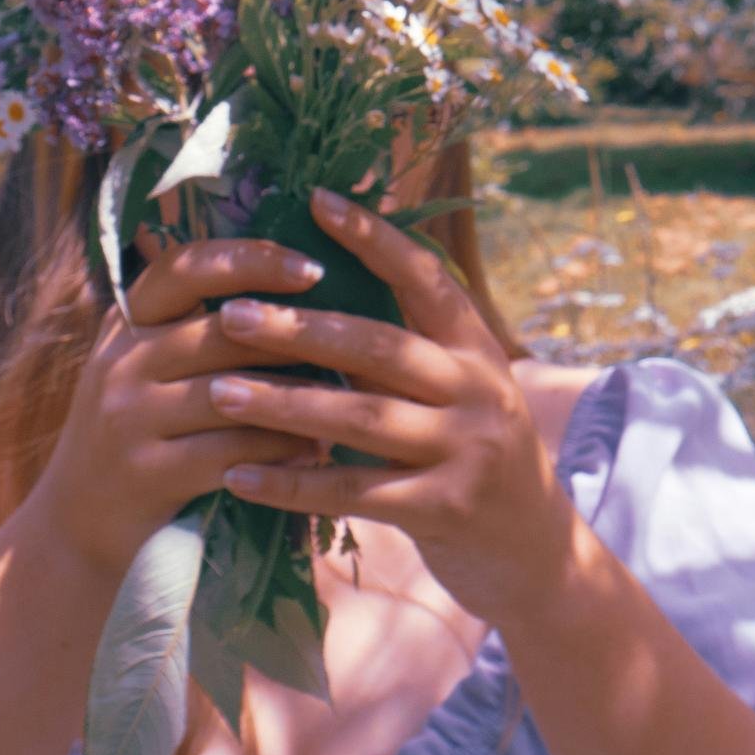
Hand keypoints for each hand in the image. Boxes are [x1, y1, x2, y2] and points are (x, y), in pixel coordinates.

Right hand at [23, 234, 332, 578]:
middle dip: (294, 338)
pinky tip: (318, 453)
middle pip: (221, 332)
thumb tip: (295, 286)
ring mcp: (127, 418)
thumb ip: (199, 329)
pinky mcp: (145, 473)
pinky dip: (281, 452)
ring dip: (298, 399)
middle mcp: (121, 361)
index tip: (311, 266)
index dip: (250, 259)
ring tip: (350, 399)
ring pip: (233, 394)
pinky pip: (230, 453)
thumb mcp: (149, 368)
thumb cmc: (137, 433)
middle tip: (356, 344)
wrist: (77, 522)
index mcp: (128, 322)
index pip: (185, 267)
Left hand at [201, 186, 580, 626]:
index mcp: (479, 350)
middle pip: (380, 346)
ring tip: (218, 392)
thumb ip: (407, 351)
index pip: (426, 278)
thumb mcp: (461, 393)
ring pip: (360, 418)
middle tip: (230, 314)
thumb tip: (317, 292)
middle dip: (299, 329)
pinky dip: (291, 484)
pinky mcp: (444, 509)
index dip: (374, 238)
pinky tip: (237, 477)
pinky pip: (354, 492)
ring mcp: (466, 452)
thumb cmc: (474, 459)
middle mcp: (479, 392)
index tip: (316, 201)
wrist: (536, 553)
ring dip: (282, 404)